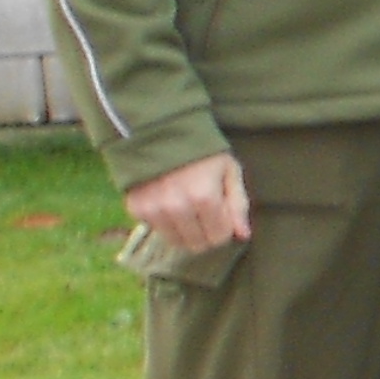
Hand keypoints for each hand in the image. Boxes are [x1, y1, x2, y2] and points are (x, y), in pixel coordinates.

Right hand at [124, 151, 248, 253]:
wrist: (161, 134)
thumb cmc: (203, 153)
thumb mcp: (229, 172)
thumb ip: (238, 205)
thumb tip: (243, 236)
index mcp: (204, 197)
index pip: (218, 237)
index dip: (224, 228)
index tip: (222, 213)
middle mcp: (176, 207)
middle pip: (197, 244)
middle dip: (206, 233)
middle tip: (205, 213)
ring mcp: (153, 209)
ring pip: (175, 241)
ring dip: (184, 230)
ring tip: (187, 207)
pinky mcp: (136, 208)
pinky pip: (156, 230)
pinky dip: (164, 222)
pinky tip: (168, 202)